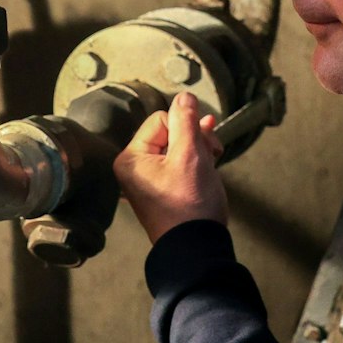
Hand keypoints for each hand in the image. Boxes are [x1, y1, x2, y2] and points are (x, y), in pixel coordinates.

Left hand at [114, 91, 226, 243]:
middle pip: (170, 132)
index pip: (161, 119)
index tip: (204, 145)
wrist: (197, 246)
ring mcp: (149, 179)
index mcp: (131, 158)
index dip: (187, 128)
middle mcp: (135, 167)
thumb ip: (186, 121)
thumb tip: (184, 96)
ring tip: (211, 164)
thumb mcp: (191, 155)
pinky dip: (197, 162)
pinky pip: (180, 162)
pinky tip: (209, 165)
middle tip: (211, 153)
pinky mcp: (164, 188)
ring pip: (179, 146)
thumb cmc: (191, 206)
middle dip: (195, 138)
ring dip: (199, 149)